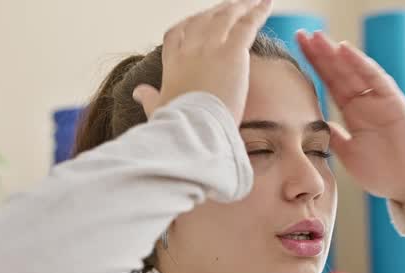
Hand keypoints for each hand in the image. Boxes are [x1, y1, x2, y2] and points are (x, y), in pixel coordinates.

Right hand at [131, 0, 273, 122]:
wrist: (194, 128)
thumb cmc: (179, 124)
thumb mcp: (158, 110)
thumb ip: (149, 98)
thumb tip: (138, 93)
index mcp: (172, 63)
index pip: (176, 34)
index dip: (187, 24)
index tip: (197, 20)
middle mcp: (190, 50)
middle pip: (203, 20)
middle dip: (217, 12)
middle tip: (230, 7)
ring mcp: (210, 48)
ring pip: (225, 18)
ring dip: (239, 7)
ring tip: (252, 2)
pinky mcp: (231, 53)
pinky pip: (246, 25)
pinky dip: (257, 12)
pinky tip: (266, 4)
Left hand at [296, 30, 404, 207]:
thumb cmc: (383, 171)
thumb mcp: (349, 154)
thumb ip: (334, 137)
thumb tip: (315, 125)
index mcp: (353, 112)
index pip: (330, 83)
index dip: (314, 65)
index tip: (297, 49)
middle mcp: (364, 101)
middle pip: (339, 71)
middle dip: (321, 53)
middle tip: (301, 34)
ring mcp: (378, 99)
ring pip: (354, 70)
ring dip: (336, 54)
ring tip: (318, 38)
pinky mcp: (393, 101)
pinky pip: (375, 78)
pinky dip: (360, 63)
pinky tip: (345, 50)